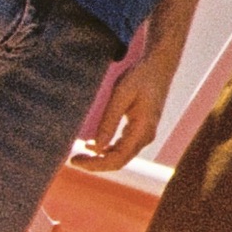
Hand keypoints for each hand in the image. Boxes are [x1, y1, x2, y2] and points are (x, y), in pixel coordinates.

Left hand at [77, 49, 176, 171]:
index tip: (75, 160)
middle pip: (119, 161)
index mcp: (143, 129)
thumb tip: (96, 148)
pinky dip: (107, 150)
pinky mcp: (140, 130)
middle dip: (96, 164)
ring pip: (121, 156)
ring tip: (79, 154)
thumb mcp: (121, 94)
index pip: (118, 158)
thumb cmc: (140, 76)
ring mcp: (144, 135)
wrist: (159, 67)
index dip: (96, 164)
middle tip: (73, 160)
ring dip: (100, 158)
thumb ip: (109, 121)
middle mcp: (146, 136)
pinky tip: (91, 145)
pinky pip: (123, 147)